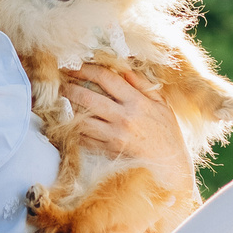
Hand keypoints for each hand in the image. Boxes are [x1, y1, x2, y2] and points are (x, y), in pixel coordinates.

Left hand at [63, 64, 195, 190]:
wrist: (171, 166)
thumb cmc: (167, 133)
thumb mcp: (161, 104)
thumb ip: (142, 85)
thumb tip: (123, 68)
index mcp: (136, 102)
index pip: (106, 78)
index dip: (86, 69)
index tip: (75, 66)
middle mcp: (123, 118)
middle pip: (87, 97)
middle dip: (69, 88)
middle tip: (60, 83)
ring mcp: (114, 137)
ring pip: (81, 120)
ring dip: (68, 110)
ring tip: (61, 102)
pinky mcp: (108, 152)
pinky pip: (84, 139)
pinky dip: (75, 130)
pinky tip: (70, 123)